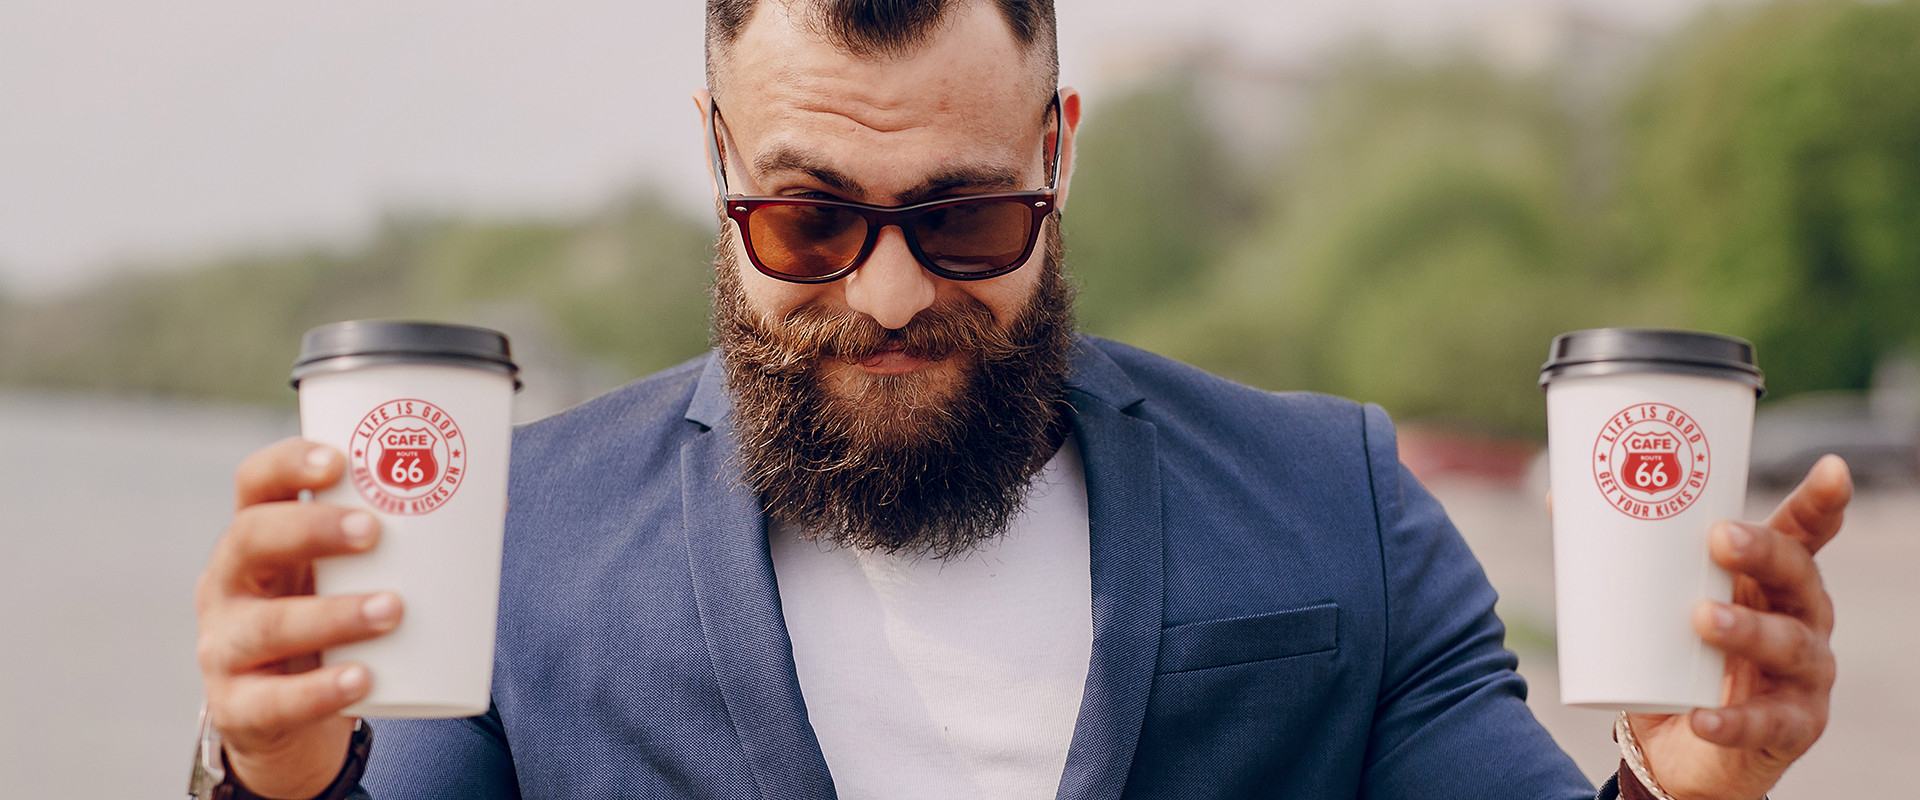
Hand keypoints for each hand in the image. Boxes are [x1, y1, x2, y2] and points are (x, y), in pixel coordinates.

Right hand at [194, 437, 404, 797]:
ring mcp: (225, 647)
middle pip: (249, 540)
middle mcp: (227, 585)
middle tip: (374, 530)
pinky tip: (362, 679)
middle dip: (311, 529)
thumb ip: (400, 542)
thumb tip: (494, 504)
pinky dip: (320, 692)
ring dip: (334, 614)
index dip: (287, 464)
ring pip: (267, 625)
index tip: (339, 461)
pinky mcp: (237, 707)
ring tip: (393, 609)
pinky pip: (272, 700)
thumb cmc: (325, 618)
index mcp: (258, 539)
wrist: (279, 716)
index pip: (254, 484)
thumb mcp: (344, 577)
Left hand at [1627, 454, 1849, 799]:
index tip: (1832, 469)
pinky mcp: (1790, 728)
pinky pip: (1767, 724)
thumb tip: (1558, 498)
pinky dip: (1732, 720)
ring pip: (1790, 645)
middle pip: (1797, 576)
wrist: (1678, 749)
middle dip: (1763, 553)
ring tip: (1703, 618)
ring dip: (1749, 629)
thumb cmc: (1676, 656)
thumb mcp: (1655, 604)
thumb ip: (1617, 556)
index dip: (1822, 501)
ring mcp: (1803, 674)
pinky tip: (1703, 715)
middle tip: (1719, 539)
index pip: (1805, 534)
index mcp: (1773, 578)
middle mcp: (1802, 618)